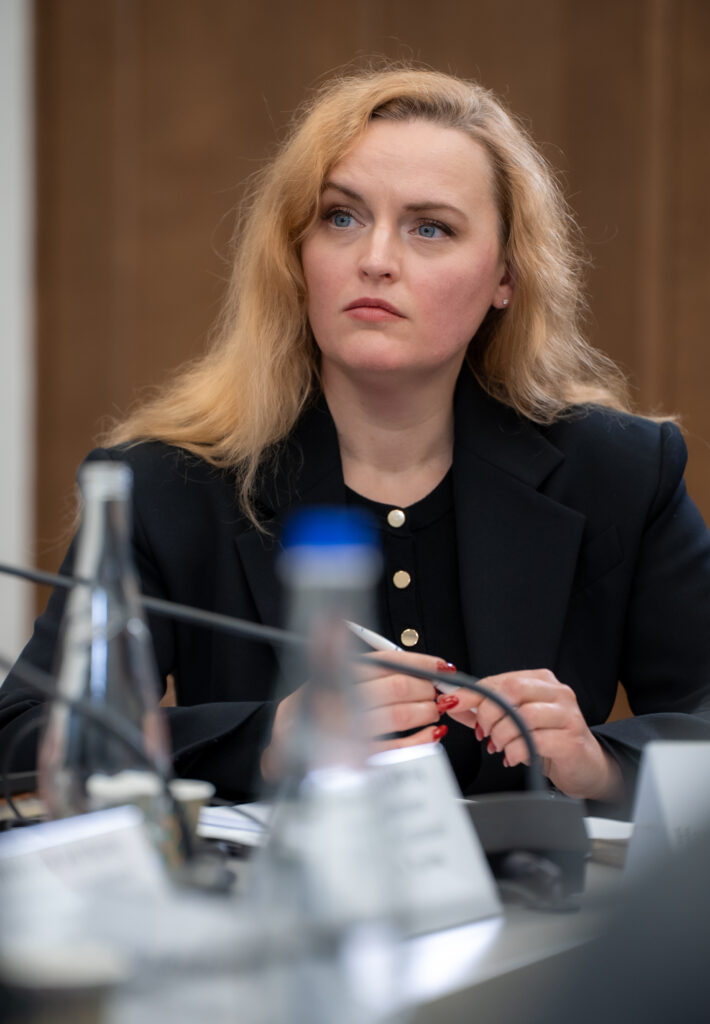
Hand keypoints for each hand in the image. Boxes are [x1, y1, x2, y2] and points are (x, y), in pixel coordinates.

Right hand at [261, 650, 456, 780]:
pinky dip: (418, 742)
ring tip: (434, 711)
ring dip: (424, 712)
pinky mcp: (350, 760)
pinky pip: (393, 750)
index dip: (419, 662)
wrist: (282, 750)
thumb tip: (416, 664)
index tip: (441, 667)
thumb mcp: (329, 679)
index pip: (385, 661)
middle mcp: (334, 696)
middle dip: (424, 689)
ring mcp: (342, 730)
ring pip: (396, 715)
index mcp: (332, 671)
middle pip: (394, 686)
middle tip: (438, 692)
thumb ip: (368, 672)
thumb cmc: (313, 711)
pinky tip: (430, 736)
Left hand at [445, 668, 623, 801]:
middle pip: (511, 692)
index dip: (474, 693)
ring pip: (522, 716)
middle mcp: (558, 692)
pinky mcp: (571, 740)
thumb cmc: (550, 740)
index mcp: (542, 681)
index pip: (501, 680)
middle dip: (489, 714)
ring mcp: (568, 715)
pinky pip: (534, 741)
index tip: (453, 703)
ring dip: (502, 735)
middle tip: (484, 732)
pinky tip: (513, 756)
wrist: (585, 767)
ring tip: (500, 746)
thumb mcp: (515, 722)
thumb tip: (454, 702)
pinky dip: (515, 750)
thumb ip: (485, 711)